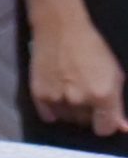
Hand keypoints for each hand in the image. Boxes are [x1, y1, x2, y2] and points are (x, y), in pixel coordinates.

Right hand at [30, 19, 126, 135]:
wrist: (60, 29)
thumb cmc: (92, 48)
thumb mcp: (113, 75)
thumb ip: (117, 104)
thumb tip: (121, 127)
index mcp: (104, 96)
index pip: (105, 129)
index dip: (106, 122)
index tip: (103, 115)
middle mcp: (80, 101)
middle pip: (85, 123)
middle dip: (88, 113)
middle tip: (85, 94)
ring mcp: (57, 99)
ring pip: (67, 119)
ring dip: (70, 111)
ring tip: (69, 91)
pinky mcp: (39, 95)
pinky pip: (48, 116)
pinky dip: (53, 110)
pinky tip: (57, 95)